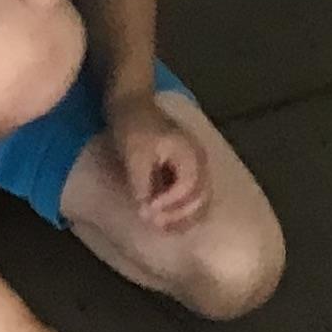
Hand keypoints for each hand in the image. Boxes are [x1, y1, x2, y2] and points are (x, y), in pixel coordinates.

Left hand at [104, 90, 211, 232]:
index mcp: (190, 154)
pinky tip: (167, 220)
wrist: (131, 103)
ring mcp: (196, 167)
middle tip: (156, 226)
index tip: (149, 212)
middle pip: (201, 199)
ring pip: (200, 202)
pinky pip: (192, 198)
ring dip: (183, 218)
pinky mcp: (186, 172)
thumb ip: (142, 184)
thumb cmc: (132, 126)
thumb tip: (146, 213)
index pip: (188, 188)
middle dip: (180, 216)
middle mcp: (199, 162)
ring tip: (163, 229)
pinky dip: (182, 211)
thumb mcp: (134, 155)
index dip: (170, 204)